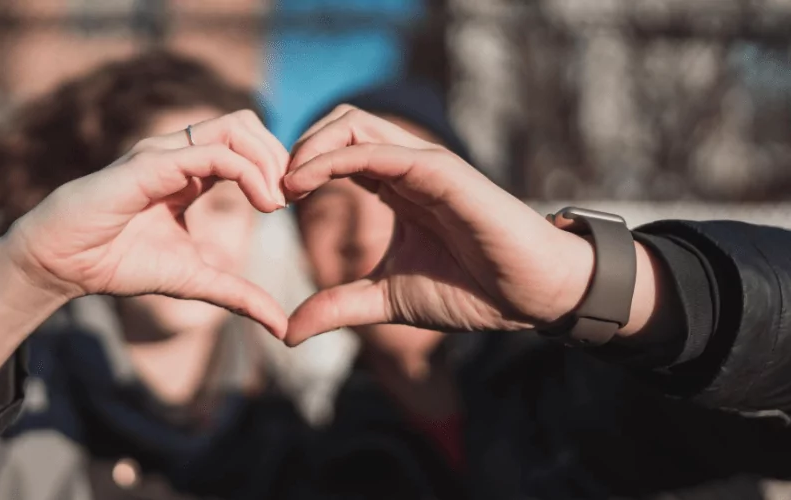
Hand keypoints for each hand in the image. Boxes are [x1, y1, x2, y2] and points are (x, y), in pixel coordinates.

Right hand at [3, 110, 290, 336]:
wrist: (62, 264)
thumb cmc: (118, 263)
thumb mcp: (194, 280)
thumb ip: (238, 295)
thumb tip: (281, 327)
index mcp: (190, 172)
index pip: (246, 144)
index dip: (276, 166)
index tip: (293, 204)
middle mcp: (179, 153)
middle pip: (246, 124)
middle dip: (279, 155)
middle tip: (293, 197)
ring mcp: (164, 153)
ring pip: (234, 127)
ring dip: (267, 159)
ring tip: (277, 201)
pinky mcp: (150, 164)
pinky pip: (211, 153)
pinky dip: (247, 171)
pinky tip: (261, 203)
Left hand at [282, 106, 596, 344]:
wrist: (530, 296)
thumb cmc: (471, 290)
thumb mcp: (386, 300)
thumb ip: (338, 306)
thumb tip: (287, 332)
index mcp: (395, 187)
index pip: (337, 151)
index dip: (298, 167)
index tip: (270, 202)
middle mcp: (407, 167)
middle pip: (341, 122)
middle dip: (298, 146)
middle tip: (271, 188)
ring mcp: (424, 164)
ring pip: (355, 123)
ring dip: (309, 146)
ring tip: (284, 185)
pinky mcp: (441, 172)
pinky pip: (379, 151)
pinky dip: (334, 158)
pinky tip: (305, 183)